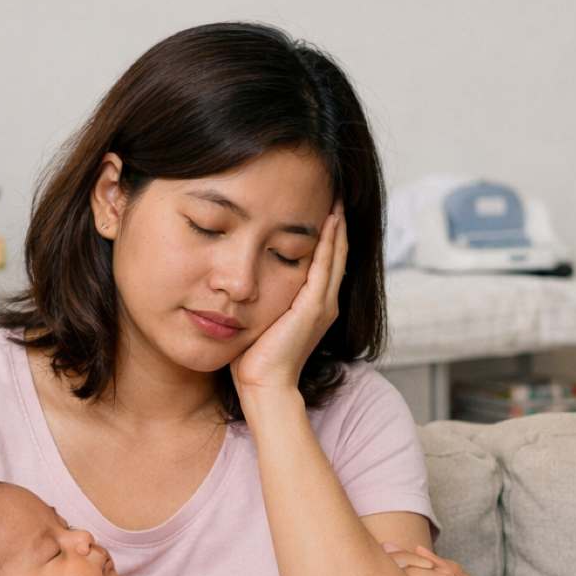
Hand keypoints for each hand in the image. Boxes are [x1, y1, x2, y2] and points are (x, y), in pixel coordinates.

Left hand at [232, 205, 345, 393]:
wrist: (263, 387)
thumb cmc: (253, 360)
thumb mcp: (258, 318)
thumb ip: (259, 297)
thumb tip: (239, 278)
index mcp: (314, 306)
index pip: (325, 260)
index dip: (326, 233)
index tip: (319, 204)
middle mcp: (325, 302)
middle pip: (337, 252)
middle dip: (336, 222)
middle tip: (334, 189)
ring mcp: (322, 304)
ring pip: (335, 254)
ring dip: (336, 225)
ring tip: (335, 196)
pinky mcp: (314, 307)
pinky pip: (325, 265)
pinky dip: (329, 240)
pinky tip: (328, 218)